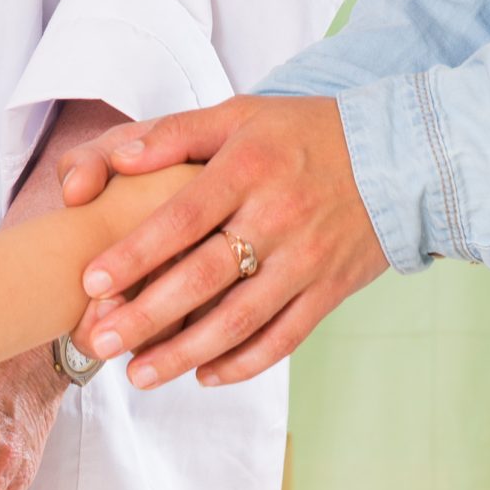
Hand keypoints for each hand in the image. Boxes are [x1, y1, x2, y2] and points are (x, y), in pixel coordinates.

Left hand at [64, 96, 388, 389]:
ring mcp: (306, 259)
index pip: (182, 217)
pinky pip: (284, 337)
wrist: (398, 157)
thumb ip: (177, 132)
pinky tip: (204, 376)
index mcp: (249, 167)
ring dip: (184, 353)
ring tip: (137, 374)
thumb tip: (119, 157)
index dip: (136, 253)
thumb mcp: (241, 114)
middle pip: (203, 277)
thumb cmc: (303, 133)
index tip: (91, 283)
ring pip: (239, 319)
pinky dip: (243, 363)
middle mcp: (277, 215)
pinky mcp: (329, 290)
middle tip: (98, 343)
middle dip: (145, 316)